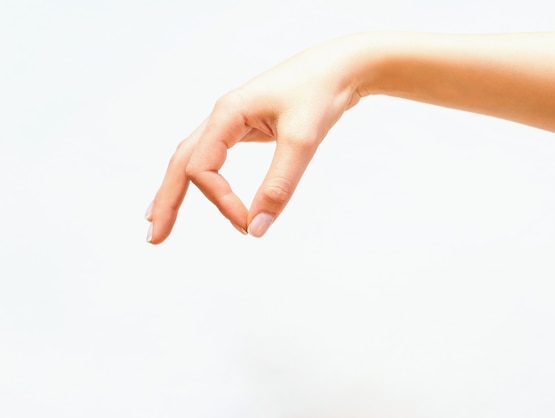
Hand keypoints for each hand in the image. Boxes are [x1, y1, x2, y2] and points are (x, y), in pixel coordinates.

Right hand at [146, 35, 365, 242]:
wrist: (341, 67)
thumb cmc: (321, 92)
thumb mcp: (302, 141)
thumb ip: (279, 185)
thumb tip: (257, 229)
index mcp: (227, 114)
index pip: (203, 169)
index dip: (221, 202)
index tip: (249, 224)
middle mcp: (222, 117)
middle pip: (182, 162)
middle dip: (167, 200)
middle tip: (155, 239)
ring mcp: (233, 121)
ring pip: (194, 158)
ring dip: (176, 189)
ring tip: (161, 218)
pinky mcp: (247, 127)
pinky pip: (214, 156)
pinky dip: (203, 178)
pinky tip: (204, 189)